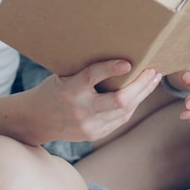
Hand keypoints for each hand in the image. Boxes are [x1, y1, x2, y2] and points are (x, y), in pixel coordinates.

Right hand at [27, 59, 161, 142]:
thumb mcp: (64, 76)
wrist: (35, 120)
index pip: (92, 77)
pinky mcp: (95, 135)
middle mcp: (80, 110)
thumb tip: (118, 55)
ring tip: (153, 79)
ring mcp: (89, 126)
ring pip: (125, 111)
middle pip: (119, 101)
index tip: (128, 63)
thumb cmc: (53, 90)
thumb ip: (87, 70)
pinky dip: (133, 105)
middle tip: (153, 71)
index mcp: (69, 90)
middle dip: (141, 85)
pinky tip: (141, 94)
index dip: (110, 69)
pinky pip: (121, 119)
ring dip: (142, 94)